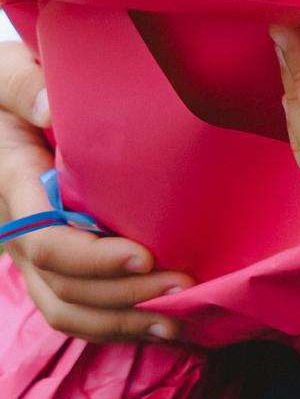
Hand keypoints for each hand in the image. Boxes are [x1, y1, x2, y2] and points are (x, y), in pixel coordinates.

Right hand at [0, 43, 191, 342]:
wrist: (3, 114)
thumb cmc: (9, 91)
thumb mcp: (5, 75)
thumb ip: (22, 85)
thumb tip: (47, 108)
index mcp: (13, 187)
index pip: (47, 244)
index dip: (94, 259)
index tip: (145, 255)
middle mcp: (19, 230)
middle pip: (63, 287)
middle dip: (121, 297)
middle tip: (182, 289)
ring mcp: (34, 250)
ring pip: (67, 308)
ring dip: (120, 322)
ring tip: (177, 322)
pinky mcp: (54, 256)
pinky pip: (75, 303)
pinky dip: (113, 320)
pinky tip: (157, 320)